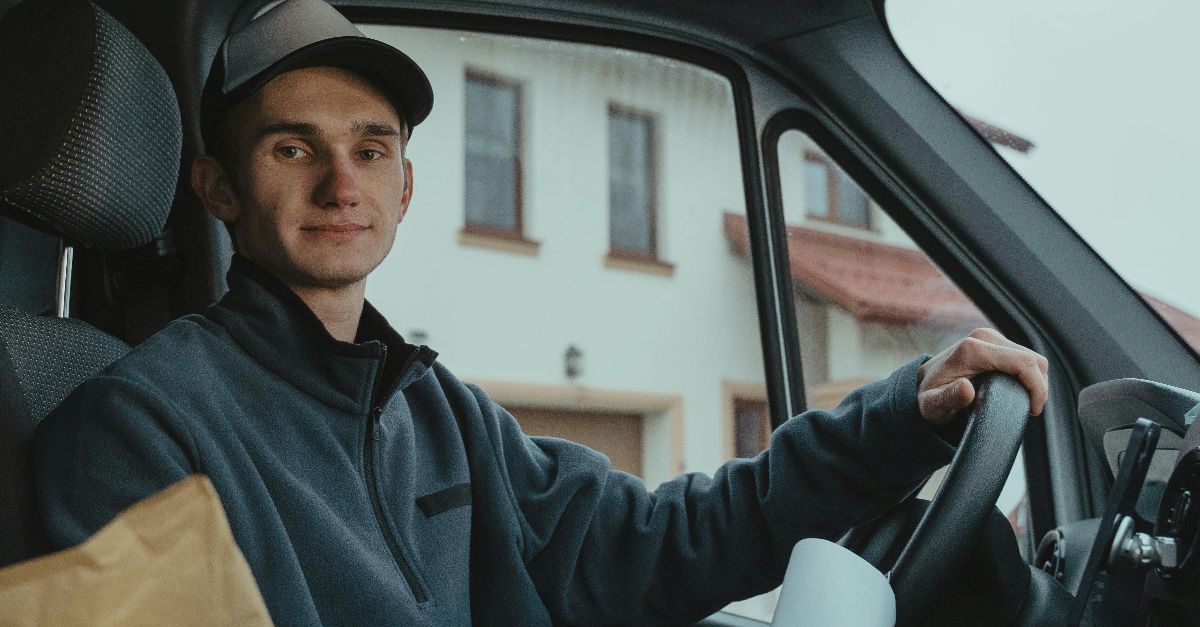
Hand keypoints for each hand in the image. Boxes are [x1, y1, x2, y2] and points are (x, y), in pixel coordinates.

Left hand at [917, 328, 1048, 425]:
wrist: (920, 384)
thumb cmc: (927, 397)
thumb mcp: (934, 405)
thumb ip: (950, 398)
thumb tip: (967, 388)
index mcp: (973, 349)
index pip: (1024, 362)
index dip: (1037, 387)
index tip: (1034, 410)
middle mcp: (983, 337)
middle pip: (1033, 359)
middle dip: (1038, 386)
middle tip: (1030, 410)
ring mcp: (989, 337)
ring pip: (1032, 357)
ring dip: (1035, 381)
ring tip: (1025, 403)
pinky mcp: (993, 342)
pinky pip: (1023, 357)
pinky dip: (1028, 375)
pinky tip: (1019, 392)